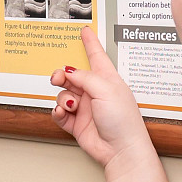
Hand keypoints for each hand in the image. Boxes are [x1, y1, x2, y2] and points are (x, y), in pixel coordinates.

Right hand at [51, 27, 178, 181]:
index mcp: (107, 79)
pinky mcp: (77, 123)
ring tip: (71, 105)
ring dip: (63, 98)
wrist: (121, 150)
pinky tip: (64, 113)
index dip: (90, 43)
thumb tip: (69, 72)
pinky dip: (58, 112)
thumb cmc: (123, 120)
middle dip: (62, 75)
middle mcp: (96, 92)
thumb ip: (85, 77)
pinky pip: (60, 113)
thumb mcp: (106, 89)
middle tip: (58, 78)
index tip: (85, 30)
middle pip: (72, 76)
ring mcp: (86, 108)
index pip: (97, 56)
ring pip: (63, 94)